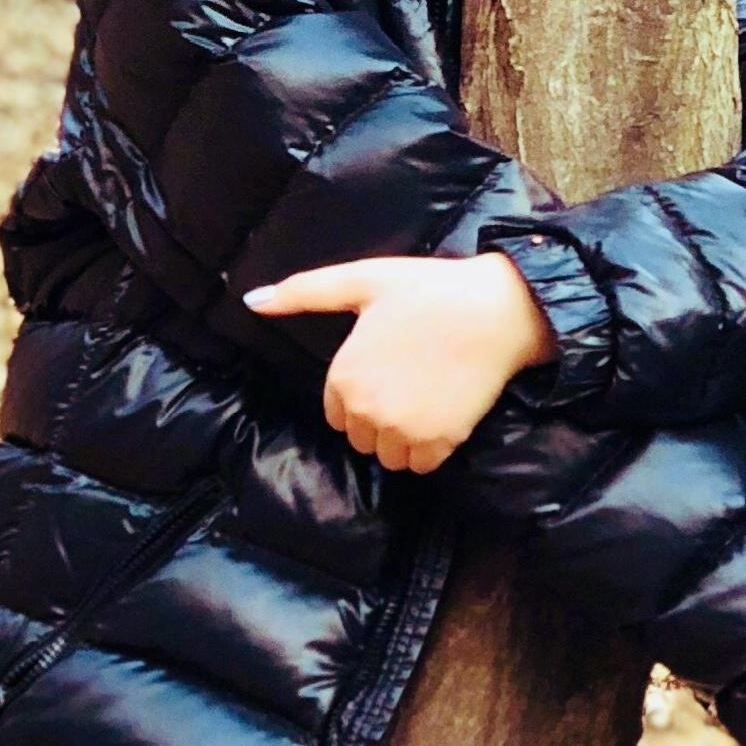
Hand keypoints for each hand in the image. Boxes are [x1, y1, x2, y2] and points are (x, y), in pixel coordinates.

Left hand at [243, 252, 560, 473]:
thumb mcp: (362, 279)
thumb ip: (304, 292)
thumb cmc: (429, 290)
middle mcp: (366, 410)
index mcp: (343, 377)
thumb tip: (250, 301)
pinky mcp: (439, 442)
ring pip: (390, 457)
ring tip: (428, 401)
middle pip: (361, 438)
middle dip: (380, 419)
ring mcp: (403, 430)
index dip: (362, 393)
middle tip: (412, 384)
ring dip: (404, 439)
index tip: (390, 370)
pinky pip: (422, 465)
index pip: (337, 413)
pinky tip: (445, 415)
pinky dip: (431, 449)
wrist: (496, 309)